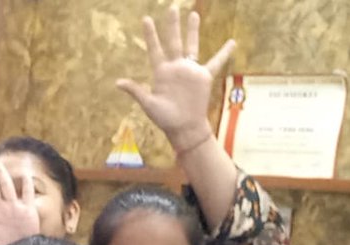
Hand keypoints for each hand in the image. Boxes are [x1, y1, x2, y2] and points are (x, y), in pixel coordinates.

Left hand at [115, 6, 235, 153]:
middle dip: (172, 25)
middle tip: (172, 7)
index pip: (155, 49)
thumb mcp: (149, 104)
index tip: (146, 19)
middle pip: (174, 41)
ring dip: (192, 31)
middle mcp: (175, 68)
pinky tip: (232, 41)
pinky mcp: (203, 77)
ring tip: (193, 14)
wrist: (184, 128)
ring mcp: (189, 71)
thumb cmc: (165, 118)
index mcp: (161, 72)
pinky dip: (224, 53)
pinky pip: (215, 62)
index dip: (151, 35)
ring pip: (192, 45)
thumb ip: (136, 91)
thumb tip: (117, 82)